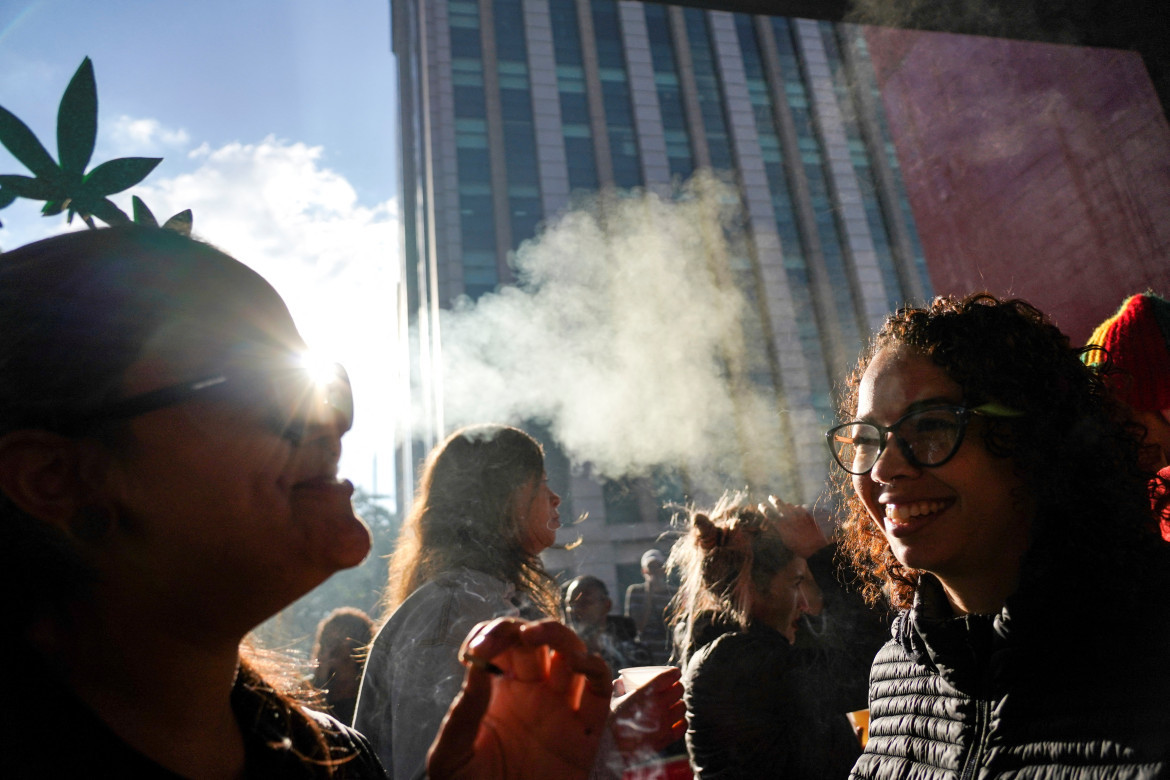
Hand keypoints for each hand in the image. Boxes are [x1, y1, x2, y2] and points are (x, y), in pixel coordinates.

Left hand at [427, 618, 612, 779]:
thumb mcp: (451, 757)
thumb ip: (463, 712)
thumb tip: (475, 666)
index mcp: (497, 693)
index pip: (501, 645)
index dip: (493, 635)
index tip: (479, 647)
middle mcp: (532, 693)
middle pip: (538, 641)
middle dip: (528, 629)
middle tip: (519, 634)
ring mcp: (561, 708)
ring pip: (571, 654)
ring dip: (562, 637)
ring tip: (541, 637)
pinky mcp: (587, 730)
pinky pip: (600, 689)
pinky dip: (595, 668)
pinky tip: (577, 663)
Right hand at [610, 667, 685, 758]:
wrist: (610, 748)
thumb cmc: (610, 721)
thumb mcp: (612, 700)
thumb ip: (618, 688)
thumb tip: (620, 682)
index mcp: (646, 693)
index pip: (668, 677)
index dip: (674, 673)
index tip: (675, 672)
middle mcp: (659, 706)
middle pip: (678, 691)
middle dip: (677, 687)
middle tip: (673, 687)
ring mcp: (664, 723)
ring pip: (682, 707)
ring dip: (679, 703)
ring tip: (674, 704)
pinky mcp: (666, 738)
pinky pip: (682, 726)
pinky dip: (680, 721)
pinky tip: (676, 720)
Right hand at [757, 495, 827, 557]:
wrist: (816, 547)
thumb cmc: (798, 547)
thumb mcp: (785, 541)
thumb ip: (779, 530)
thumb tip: (774, 523)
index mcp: (781, 524)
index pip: (769, 512)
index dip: (763, 508)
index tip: (761, 505)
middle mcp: (789, 516)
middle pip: (779, 503)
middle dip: (773, 499)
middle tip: (771, 497)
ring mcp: (799, 514)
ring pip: (789, 504)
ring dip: (785, 505)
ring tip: (784, 506)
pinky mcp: (807, 514)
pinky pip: (799, 507)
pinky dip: (796, 508)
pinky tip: (796, 511)